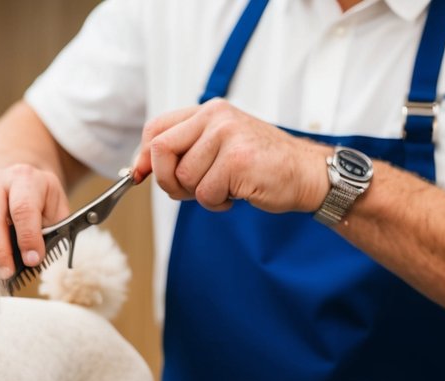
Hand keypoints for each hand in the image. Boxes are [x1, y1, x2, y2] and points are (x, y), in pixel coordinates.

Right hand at [0, 164, 71, 279]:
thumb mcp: (55, 211)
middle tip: (7, 273)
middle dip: (0, 250)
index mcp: (26, 179)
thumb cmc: (40, 202)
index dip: (27, 237)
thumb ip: (53, 232)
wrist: (19, 183)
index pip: (23, 209)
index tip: (32, 260)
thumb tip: (37, 260)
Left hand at [132, 100, 330, 213]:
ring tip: (226, 188)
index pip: (156, 129)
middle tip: (189, 191)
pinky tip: (238, 194)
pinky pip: (205, 193)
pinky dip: (217, 204)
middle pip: (161, 151)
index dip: (143, 157)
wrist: (306, 173)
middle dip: (167, 181)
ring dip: (200, 194)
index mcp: (208, 111)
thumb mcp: (219, 147)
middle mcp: (216, 117)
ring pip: (183, 178)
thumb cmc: (261, 164)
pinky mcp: (237, 160)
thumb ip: (184, 151)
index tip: (141, 175)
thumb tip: (139, 168)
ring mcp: (227, 136)